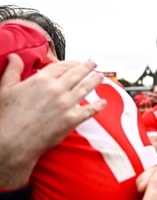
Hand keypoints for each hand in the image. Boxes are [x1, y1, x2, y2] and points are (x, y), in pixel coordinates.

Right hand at [0, 55, 104, 187]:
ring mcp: (66, 104)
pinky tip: (103, 102)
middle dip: (87, 68)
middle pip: (76, 74)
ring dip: (95, 81)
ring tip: (100, 77)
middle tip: (93, 64)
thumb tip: (14, 57)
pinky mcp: (72, 120)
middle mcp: (56, 90)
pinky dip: (98, 106)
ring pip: (85, 88)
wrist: (13, 142)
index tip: (75, 63)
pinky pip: (89, 110)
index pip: (61, 67)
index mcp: (41, 80)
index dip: (70, 63)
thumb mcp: (5, 90)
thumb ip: (12, 71)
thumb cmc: (7, 118)